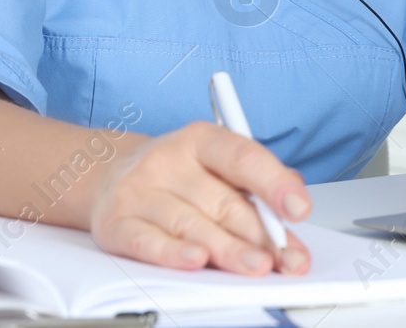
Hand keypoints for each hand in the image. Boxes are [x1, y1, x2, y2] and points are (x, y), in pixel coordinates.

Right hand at [87, 120, 311, 275]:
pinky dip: (173, 253)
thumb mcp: (213, 164)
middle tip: (285, 257)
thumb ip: (253, 183)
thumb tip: (292, 203)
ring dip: (227, 249)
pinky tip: (196, 260)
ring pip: (190, 224)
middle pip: (222, 201)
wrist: (106, 175)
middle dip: (259, 234)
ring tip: (256, 265)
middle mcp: (169, 160)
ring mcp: (139, 190)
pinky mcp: (115, 222)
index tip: (299, 208)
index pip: (243, 157)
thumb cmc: (175, 173)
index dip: (274, 183)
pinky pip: (146, 241)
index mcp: (201, 140)